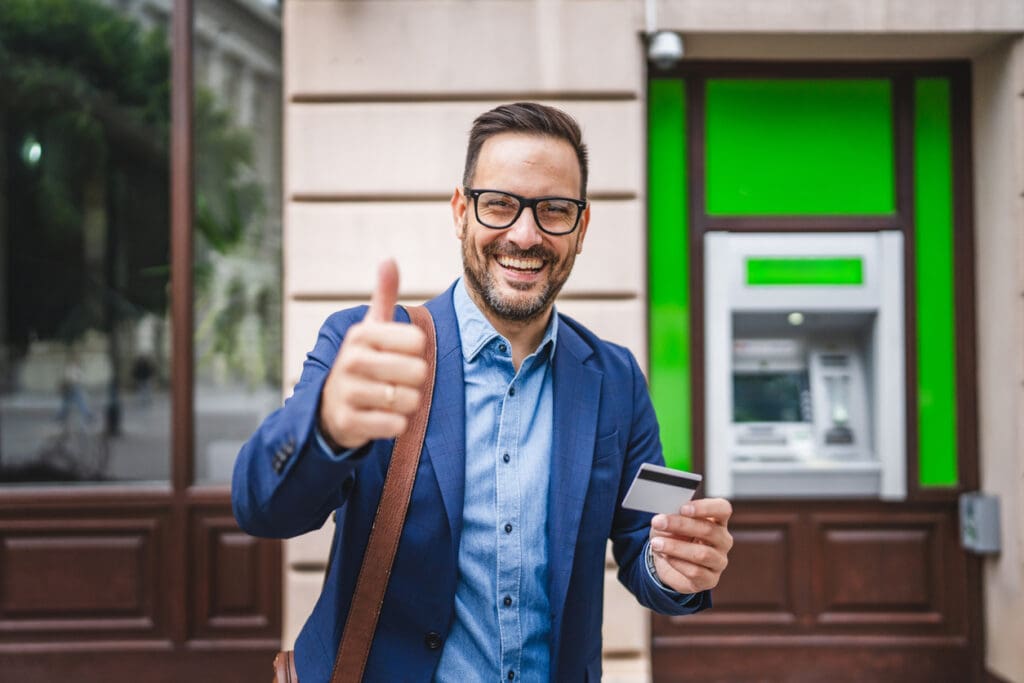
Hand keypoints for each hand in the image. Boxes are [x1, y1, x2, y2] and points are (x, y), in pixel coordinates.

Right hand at [318, 259, 427, 450]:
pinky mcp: (349, 422)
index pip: (417, 340)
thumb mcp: (370, 328)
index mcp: (362, 334)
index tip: (399, 353)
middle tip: (397, 380)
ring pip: (408, 400)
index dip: (416, 351)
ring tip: (389, 398)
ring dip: (407, 403)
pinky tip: (382, 417)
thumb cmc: (362, 362)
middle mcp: (351, 360)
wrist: (330, 406)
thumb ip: (383, 296)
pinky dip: (396, 423)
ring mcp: (348, 392)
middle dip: (415, 380)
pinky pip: (395, 425)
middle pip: (417, 371)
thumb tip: (389, 260)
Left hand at [648, 497, 732, 594]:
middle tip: (658, 522)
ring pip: (702, 554)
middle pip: (709, 530)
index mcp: (717, 520)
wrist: (668, 563)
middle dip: (680, 525)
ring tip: (656, 543)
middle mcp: (723, 540)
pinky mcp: (710, 580)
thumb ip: (672, 516)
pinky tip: (666, 557)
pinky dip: (677, 563)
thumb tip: (665, 516)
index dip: (705, 508)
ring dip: (675, 547)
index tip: (683, 508)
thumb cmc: (675, 537)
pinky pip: (696, 572)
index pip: (723, 509)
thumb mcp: (671, 522)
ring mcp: (719, 561)